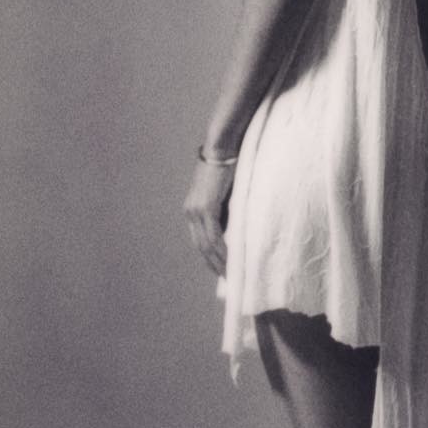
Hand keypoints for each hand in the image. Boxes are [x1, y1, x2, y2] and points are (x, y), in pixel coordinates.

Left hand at [184, 156, 234, 276]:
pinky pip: (214, 236)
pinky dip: (222, 250)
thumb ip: (226, 209)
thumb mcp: (224, 193)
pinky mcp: (206, 208)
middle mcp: (191, 212)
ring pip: (207, 245)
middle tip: (227, 279)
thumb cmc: (227, 166)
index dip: (209, 257)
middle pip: (201, 246)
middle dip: (214, 264)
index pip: (200, 240)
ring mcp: (197, 211)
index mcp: (193, 209)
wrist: (222, 148)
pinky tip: (230, 261)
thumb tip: (236, 227)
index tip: (221, 269)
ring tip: (231, 274)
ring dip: (219, 261)